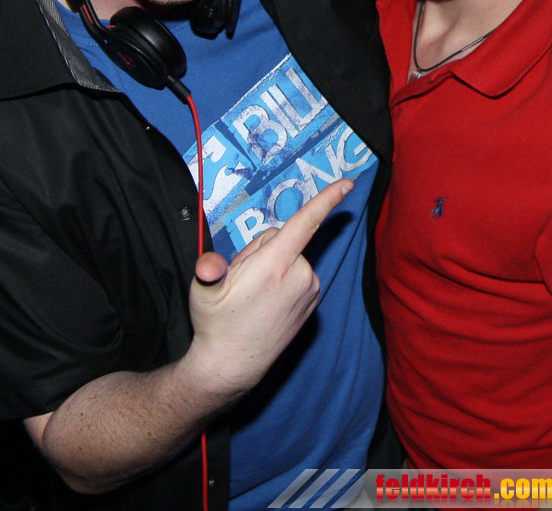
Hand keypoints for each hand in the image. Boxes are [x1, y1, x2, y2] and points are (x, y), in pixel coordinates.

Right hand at [188, 179, 352, 395]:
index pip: (305, 223)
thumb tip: (208, 265)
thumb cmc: (216, 325)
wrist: (232, 366)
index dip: (327, 200)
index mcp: (276, 265)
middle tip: (241, 279)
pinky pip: (297, 273)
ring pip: (289, 256)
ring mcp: (309, 290)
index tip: (347, 184)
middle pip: (281, 238)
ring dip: (273, 266)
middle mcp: (300, 275)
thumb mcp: (204, 293)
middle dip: (260, 249)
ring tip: (253, 294)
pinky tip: (267, 301)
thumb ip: (209, 270)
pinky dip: (284, 280)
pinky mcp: (312, 302)